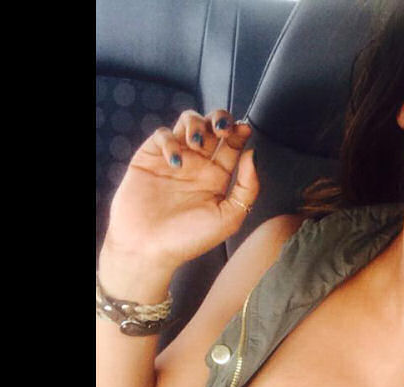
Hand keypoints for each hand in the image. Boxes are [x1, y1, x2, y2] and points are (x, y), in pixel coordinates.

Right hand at [102, 109, 259, 275]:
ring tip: (197, 144)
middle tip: (223, 129)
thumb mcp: (230, 218)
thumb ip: (247, 187)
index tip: (245, 130)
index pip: (232, 146)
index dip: (239, 134)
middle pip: (212, 128)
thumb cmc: (190, 240)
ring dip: (196, 124)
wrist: (150, 249)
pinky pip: (163, 135)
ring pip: (188, 123)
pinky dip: (170, 141)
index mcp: (218, 178)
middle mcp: (198, 166)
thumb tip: (253, 155)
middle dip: (220, 120)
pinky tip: (175, 162)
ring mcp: (175, 159)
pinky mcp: (151, 157)